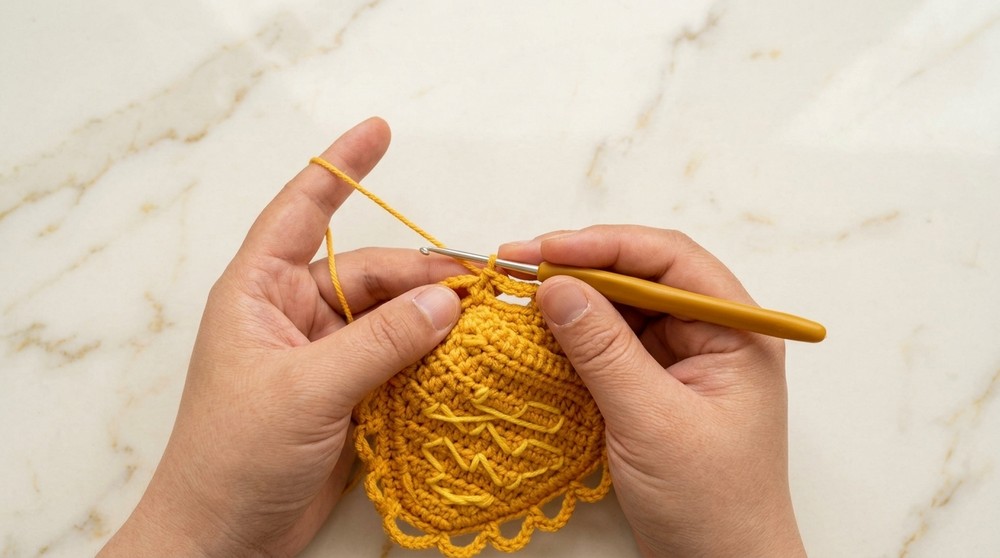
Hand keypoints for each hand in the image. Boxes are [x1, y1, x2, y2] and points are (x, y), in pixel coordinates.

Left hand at [101, 118, 464, 556]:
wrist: (224, 538)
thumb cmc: (233, 457)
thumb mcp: (306, 390)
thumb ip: (380, 343)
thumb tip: (447, 302)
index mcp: (260, 292)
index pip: (301, 211)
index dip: (341, 168)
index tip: (379, 130)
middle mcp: (294, 313)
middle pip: (370, 273)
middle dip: (423, 275)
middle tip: (481, 289)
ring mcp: (323, 354)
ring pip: (391, 317)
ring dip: (433, 318)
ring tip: (484, 321)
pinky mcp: (348, 391)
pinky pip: (398, 358)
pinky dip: (430, 355)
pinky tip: (466, 356)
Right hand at [500, 227, 805, 556]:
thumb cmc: (710, 504)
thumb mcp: (653, 422)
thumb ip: (604, 351)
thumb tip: (554, 287)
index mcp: (737, 331)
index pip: (669, 260)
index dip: (605, 244)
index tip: (546, 249)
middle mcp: (712, 334)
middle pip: (642, 275)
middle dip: (580, 265)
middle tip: (517, 264)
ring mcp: (682, 359)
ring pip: (622, 306)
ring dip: (572, 296)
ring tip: (519, 292)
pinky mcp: (655, 384)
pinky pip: (611, 342)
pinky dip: (574, 333)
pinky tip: (539, 330)